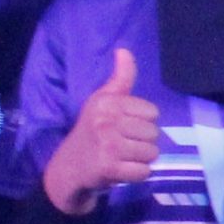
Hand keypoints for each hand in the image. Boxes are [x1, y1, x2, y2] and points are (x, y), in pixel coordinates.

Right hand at [43, 47, 161, 214]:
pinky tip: (122, 170)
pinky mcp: (109, 168)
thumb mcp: (102, 100)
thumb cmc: (91, 130)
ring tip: (123, 157)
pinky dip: (137, 174)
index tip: (124, 127)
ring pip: (151, 153)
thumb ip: (120, 78)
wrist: (68, 167)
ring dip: (141, 159)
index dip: (143, 122)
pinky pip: (144, 172)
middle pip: (154, 133)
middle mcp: (106, 121)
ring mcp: (108, 145)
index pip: (152, 112)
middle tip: (123, 145)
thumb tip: (124, 50)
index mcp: (107, 102)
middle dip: (143, 142)